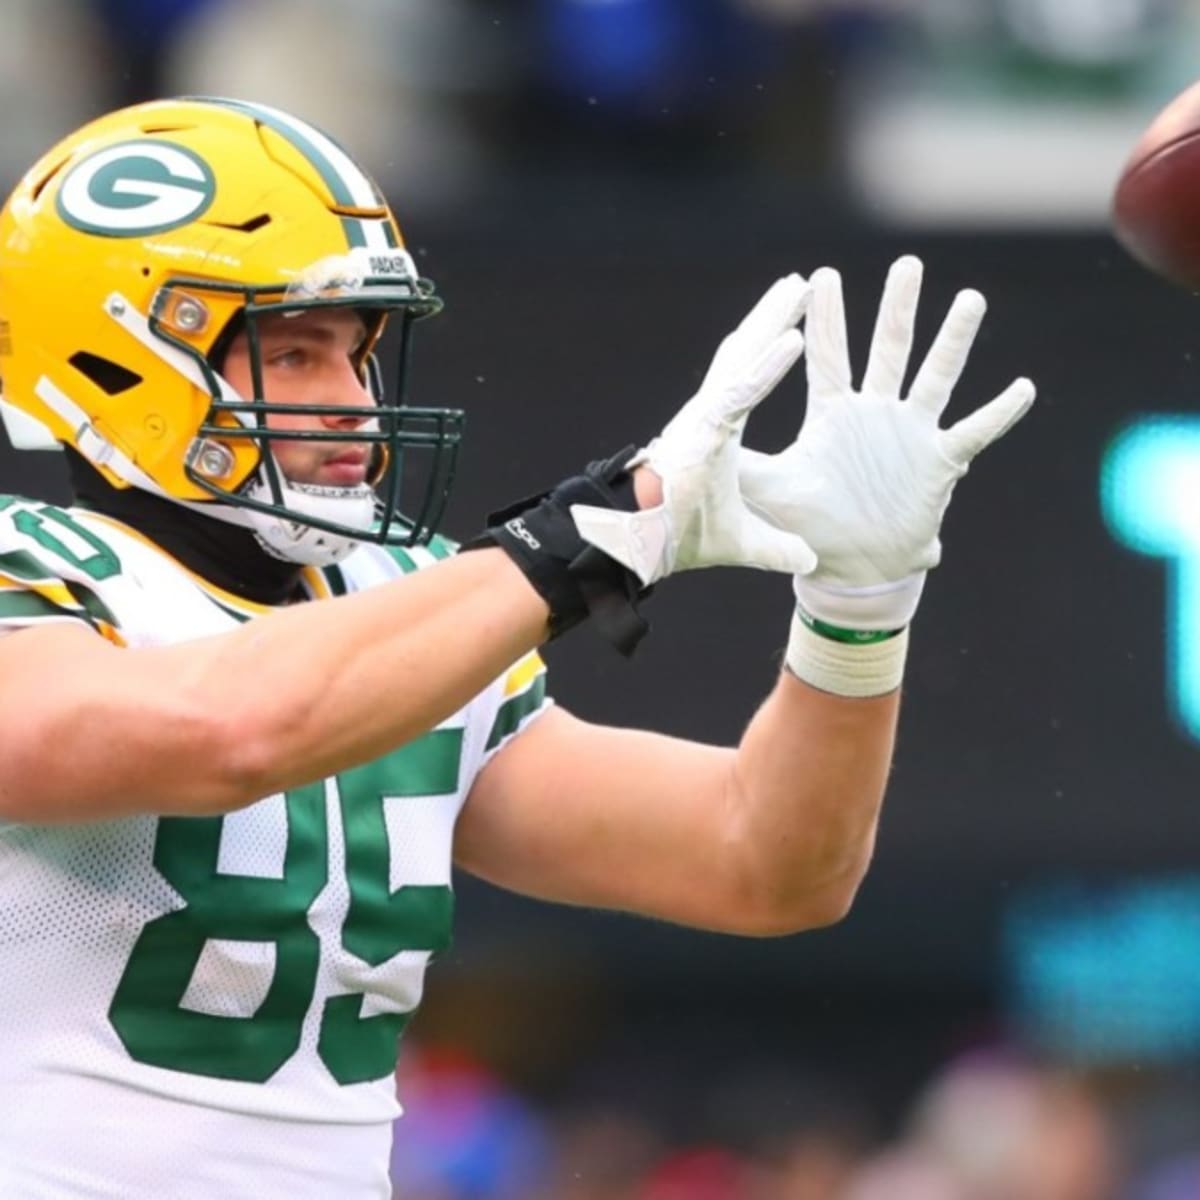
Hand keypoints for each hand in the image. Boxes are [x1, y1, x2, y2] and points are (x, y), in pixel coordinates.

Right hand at [570, 275, 818, 584]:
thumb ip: (775, 546)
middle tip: (799, 283)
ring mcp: (704, 419)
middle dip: (772, 318)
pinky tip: (792, 339)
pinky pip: (741, 392)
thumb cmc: (673, 536)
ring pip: (743, 360)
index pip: (747, 380)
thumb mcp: (741, 541)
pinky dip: (766, 368)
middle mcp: (709, 416)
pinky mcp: (702, 431)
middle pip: (746, 355)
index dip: (768, 351)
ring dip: (772, 322)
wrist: (636, 547)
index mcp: (716, 432)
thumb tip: (810, 561)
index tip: (793, 324)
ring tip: (798, 286)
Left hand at [739, 255, 1034, 629]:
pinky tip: (1023, 387)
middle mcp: (876, 414)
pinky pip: (974, 432)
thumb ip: (742, 465)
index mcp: (835, 415)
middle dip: (897, 308)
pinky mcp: (939, 462)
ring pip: (936, 377)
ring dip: (954, 341)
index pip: (828, 357)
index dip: (826, 319)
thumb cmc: (813, 525)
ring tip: (970, 299)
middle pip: (888, 350)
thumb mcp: (773, 492)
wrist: (852, 567)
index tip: (820, 275)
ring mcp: (911, 433)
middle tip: (908, 264)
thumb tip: (695, 449)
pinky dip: (998, 413)